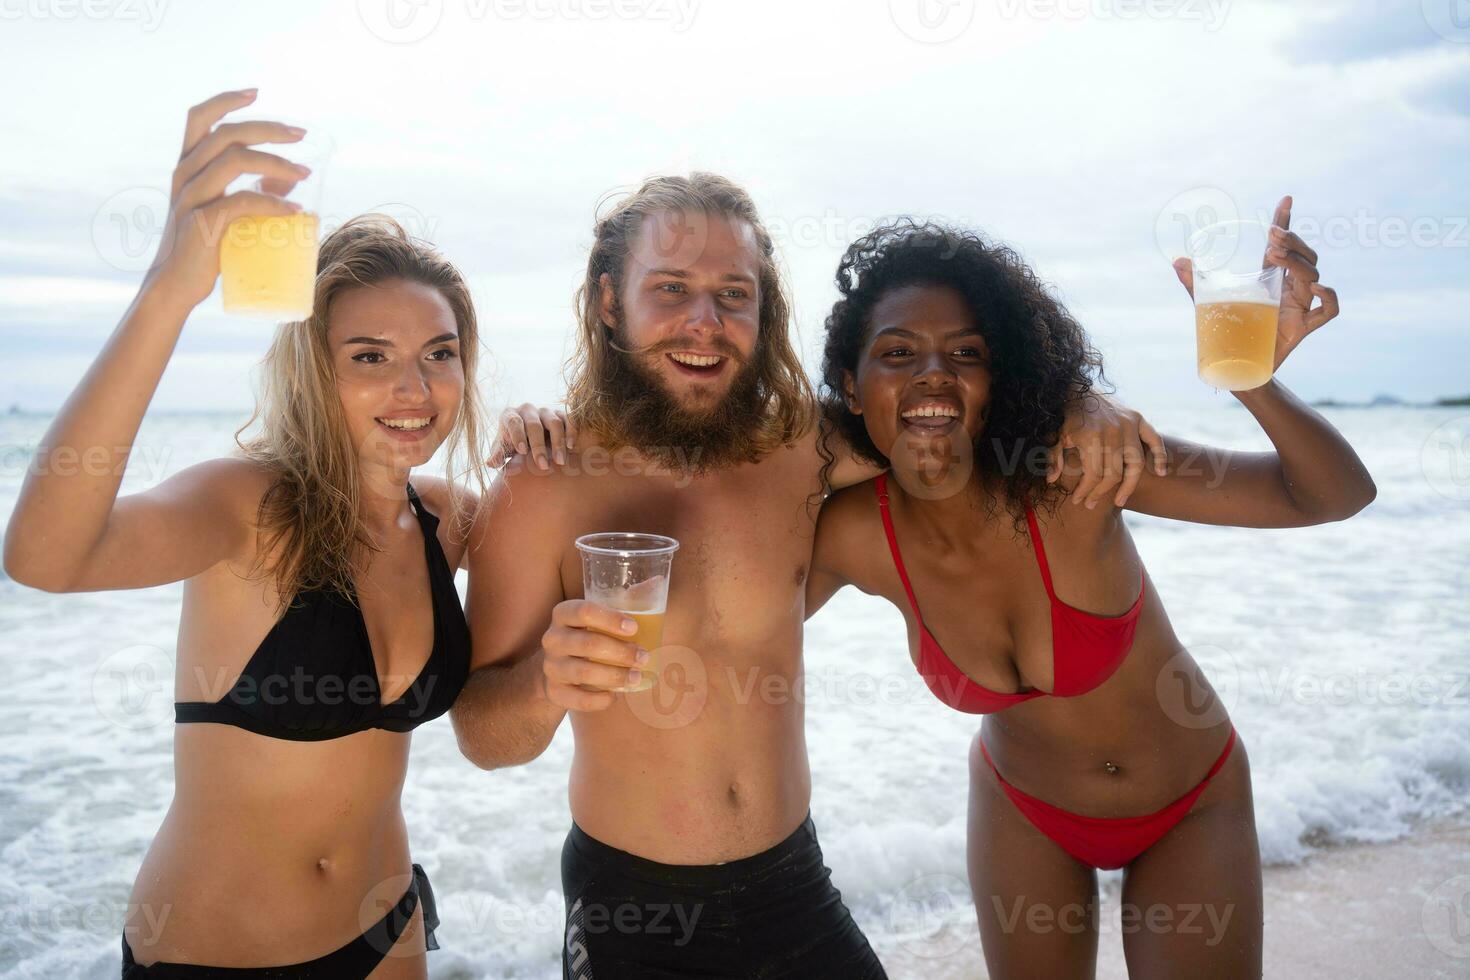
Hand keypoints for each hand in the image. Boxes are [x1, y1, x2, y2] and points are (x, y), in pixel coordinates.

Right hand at [142, 89, 309, 308]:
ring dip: (276, 162)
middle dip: (267, 128)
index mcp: (187, 167)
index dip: (225, 100)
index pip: (199, 119)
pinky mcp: (201, 223)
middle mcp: (185, 175)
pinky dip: (272, 202)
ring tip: (304, 172)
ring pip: (234, 161)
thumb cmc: (206, 247)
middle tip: (300, 134)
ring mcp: (191, 198)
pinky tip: (295, 209)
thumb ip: (255, 188)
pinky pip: (240, 201)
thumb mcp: (228, 210)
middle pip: (226, 134)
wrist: (177, 285)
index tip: (256, 92)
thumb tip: (293, 174)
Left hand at [495, 403, 575, 470]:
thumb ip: (498, 455)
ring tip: (559, 461)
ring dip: (558, 442)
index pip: (513, 422)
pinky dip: (571, 432)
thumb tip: (490, 463)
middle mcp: (527, 409)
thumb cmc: (513, 445)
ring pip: (554, 422)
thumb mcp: (503, 450)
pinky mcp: (560, 414)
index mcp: (510, 415)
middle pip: (534, 424)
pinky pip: (568, 420)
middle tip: (543, 465)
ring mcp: (545, 411)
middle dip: (538, 446)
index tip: (522, 451)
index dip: (517, 435)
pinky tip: (571, 447)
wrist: (528, 438)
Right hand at [540, 599, 649, 710]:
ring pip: (584, 672)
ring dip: (615, 676)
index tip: (634, 627)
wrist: (559, 667)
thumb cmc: (588, 634)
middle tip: (644, 657)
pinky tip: (615, 696)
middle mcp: (553, 638)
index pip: (584, 610)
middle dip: (621, 652)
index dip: (610, 619)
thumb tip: (658, 581)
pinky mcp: (554, 691)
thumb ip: (626, 600)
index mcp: (563, 613)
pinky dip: (599, 699)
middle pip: (588, 643)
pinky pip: (577, 699)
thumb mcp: (600, 616)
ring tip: (637, 677)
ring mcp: (551, 666)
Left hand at [1048, 391, 1166, 508]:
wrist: (1077, 388)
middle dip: (1102, 492)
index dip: (1086, 491)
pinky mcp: (1138, 418)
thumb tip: (1051, 480)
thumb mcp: (1055, 435)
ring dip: (1129, 485)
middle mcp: (1113, 431)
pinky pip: (1154, 440)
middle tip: (1092, 504)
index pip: (1094, 474)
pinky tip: (1161, 473)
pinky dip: (1159, 456)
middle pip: (1114, 473)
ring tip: (1120, 500)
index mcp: (1091, 437)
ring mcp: (1128, 424)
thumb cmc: (1065, 415)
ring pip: (1135, 463)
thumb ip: (1053, 457)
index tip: (1079, 501)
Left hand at [1172, 195, 1339, 372]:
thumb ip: (1194, 283)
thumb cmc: (1230, 333)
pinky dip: (1328, 296)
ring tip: (1276, 257)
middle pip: (1304, 255)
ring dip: (1298, 262)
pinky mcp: (1305, 327)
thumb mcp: (1209, 304)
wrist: (1241, 370)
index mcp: (1271, 278)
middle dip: (1292, 242)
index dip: (1286, 221)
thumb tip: (1176, 261)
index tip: (1286, 199)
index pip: (1284, 244)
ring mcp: (1300, 305)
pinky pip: (1329, 309)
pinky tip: (1314, 288)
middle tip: (1272, 239)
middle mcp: (1290, 288)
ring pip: (1314, 275)